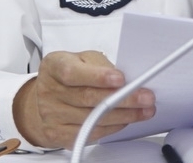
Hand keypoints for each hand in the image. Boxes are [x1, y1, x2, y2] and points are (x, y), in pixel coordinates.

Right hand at [13, 50, 155, 148]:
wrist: (47, 97)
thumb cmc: (71, 74)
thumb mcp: (83, 59)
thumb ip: (101, 65)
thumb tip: (127, 77)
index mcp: (54, 66)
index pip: (73, 72)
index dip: (98, 77)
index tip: (121, 79)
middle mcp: (50, 91)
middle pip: (87, 98)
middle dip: (121, 98)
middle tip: (145, 97)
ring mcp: (52, 115)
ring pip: (92, 118)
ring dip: (124, 115)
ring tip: (144, 110)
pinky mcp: (58, 134)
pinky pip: (90, 134)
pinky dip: (113, 127)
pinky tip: (126, 120)